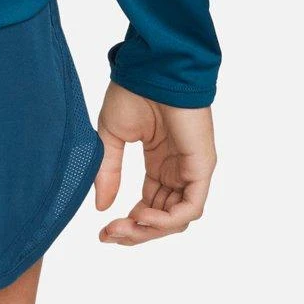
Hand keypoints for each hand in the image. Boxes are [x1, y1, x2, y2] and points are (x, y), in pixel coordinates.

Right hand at [94, 83, 214, 244]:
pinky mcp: (202, 167)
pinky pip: (190, 207)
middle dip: (135, 232)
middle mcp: (177, 171)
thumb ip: (108, 172)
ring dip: (149, 230)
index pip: (149, 206)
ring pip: (176, 219)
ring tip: (125, 227)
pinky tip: (143, 216)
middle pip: (162, 218)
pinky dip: (168, 219)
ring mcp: (191, 170)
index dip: (128, 223)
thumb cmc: (133, 91)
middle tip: (110, 235)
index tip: (104, 232)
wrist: (151, 68)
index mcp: (159, 163)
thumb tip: (102, 208)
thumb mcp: (112, 135)